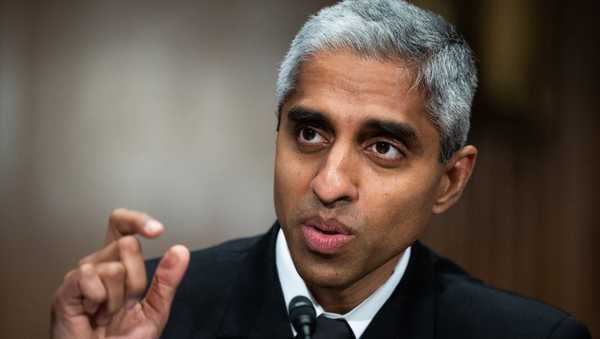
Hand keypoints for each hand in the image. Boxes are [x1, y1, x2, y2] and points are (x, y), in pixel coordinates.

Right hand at [51, 208, 189, 338]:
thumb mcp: (155, 310)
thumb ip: (167, 280)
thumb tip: (180, 250)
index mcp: (119, 262)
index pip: (123, 226)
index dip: (138, 221)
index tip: (158, 231)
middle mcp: (99, 263)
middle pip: (128, 244)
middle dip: (137, 280)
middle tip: (126, 304)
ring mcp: (81, 275)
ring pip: (115, 267)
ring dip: (118, 298)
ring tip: (107, 314)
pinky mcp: (66, 289)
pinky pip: (89, 276)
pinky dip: (98, 300)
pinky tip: (92, 313)